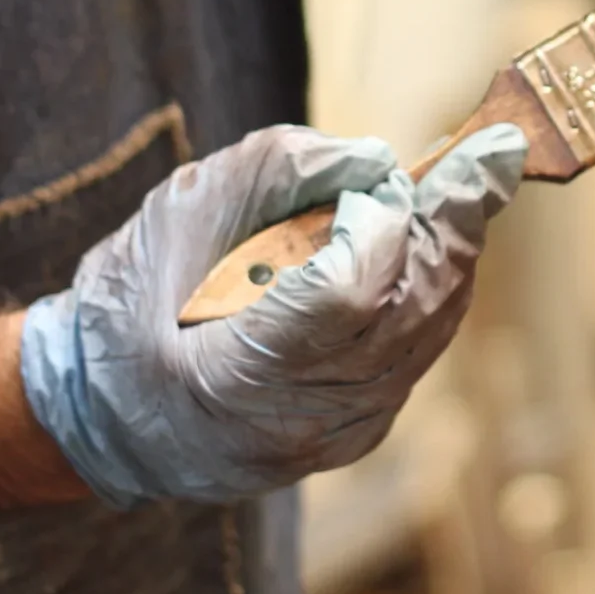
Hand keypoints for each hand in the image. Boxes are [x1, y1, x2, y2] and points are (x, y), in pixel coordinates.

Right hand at [18, 122, 527, 506]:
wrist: (104, 414)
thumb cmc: (131, 300)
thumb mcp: (178, 212)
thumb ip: (274, 172)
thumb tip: (375, 159)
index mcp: (233, 371)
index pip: (348, 294)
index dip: (382, 227)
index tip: (396, 170)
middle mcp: (295, 421)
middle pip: (411, 314)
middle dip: (454, 226)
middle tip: (490, 156)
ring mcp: (332, 437)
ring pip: (427, 335)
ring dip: (453, 255)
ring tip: (470, 187)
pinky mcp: (354, 435)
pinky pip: (416, 356)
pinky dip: (431, 295)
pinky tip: (433, 246)